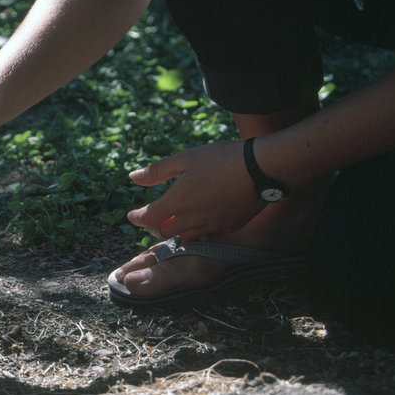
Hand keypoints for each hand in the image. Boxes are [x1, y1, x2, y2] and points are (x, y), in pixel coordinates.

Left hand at [125, 140, 264, 239]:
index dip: (137, 218)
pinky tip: (200, 220)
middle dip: (155, 226)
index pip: (148, 218)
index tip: (132, 215)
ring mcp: (212, 226)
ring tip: (175, 220)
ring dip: (176, 230)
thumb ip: (157, 171)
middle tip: (152, 218)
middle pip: (165, 231)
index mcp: (177, 202)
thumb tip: (133, 177)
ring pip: (186, 236)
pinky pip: (207, 235)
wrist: (263, 168)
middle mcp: (192, 219)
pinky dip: (197, 230)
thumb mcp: (185, 158)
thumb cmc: (222, 159)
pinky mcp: (230, 227)